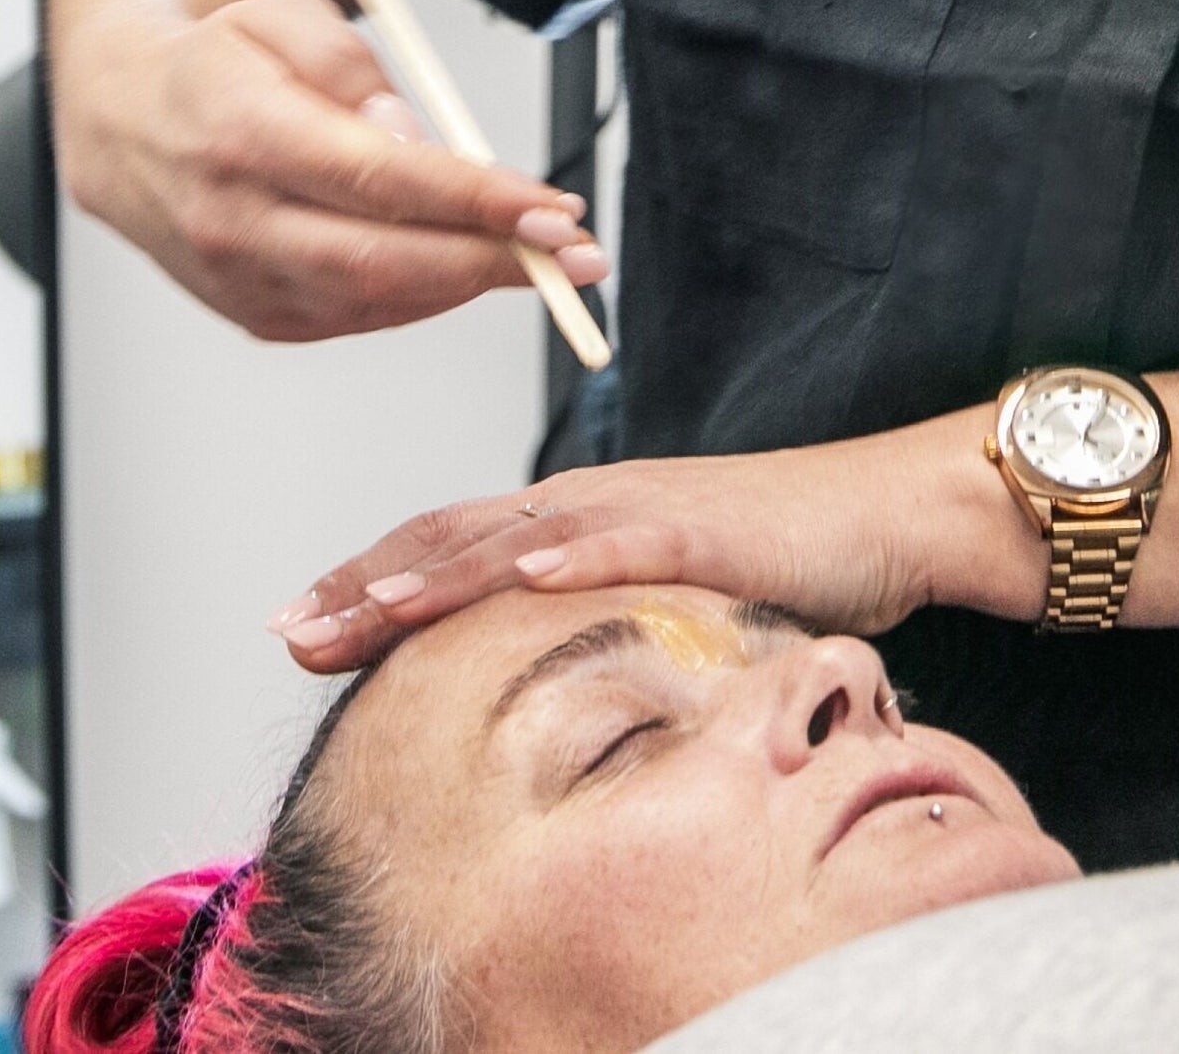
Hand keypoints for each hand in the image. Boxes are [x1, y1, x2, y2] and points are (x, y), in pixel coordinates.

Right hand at [58, 0, 604, 342]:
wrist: (123, 127)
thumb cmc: (220, 63)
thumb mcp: (285, 18)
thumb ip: (354, 70)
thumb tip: (415, 141)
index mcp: (243, 133)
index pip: (376, 178)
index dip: (473, 201)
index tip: (552, 207)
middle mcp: (233, 219)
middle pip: (382, 260)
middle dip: (493, 261)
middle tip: (578, 256)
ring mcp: (239, 280)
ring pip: (375, 300)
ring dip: (471, 285)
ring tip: (544, 260)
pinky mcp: (253, 316)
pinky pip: (357, 316)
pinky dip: (424, 296)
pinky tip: (466, 266)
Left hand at [270, 420, 1037, 670]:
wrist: (889, 513)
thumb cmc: (786, 558)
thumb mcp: (670, 597)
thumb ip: (603, 618)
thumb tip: (542, 676)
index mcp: (578, 518)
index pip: (450, 543)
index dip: (369, 581)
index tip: (297, 627)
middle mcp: (596, 501)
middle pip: (457, 536)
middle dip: (366, 584)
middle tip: (290, 631)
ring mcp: (648, 508)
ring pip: (521, 533)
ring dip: (438, 573)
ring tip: (368, 608)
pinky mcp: (709, 530)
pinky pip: (632, 538)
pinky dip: (575, 555)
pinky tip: (527, 575)